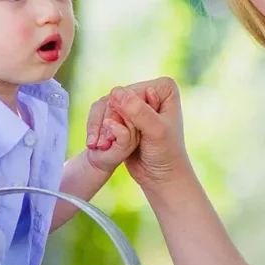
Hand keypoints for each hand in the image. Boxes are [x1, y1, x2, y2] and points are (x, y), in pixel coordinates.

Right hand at [87, 77, 188, 191]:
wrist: (161, 176)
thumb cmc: (165, 154)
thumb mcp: (155, 132)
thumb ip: (138, 111)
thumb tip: (115, 91)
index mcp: (164, 88)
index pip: (131, 92)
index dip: (123, 113)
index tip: (126, 135)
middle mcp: (150, 90)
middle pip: (117, 98)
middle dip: (110, 120)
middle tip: (105, 144)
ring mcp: (136, 102)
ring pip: (107, 106)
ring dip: (102, 127)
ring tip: (100, 146)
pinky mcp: (125, 116)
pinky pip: (104, 115)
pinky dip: (100, 130)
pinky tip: (99, 145)